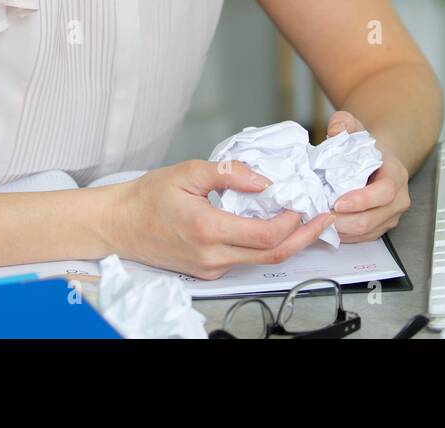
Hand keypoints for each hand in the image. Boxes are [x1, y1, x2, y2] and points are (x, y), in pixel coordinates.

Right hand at [106, 160, 336, 279]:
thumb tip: (264, 180)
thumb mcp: (187, 172)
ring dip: (288, 241)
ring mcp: (211, 267)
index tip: (305, 204)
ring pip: (261, 260)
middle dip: (305, 237)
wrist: (119, 225)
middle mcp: (212, 256)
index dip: (293, 222)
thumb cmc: (148, 197)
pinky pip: (245, 259)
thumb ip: (230, 173)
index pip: (266, 235)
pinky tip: (275, 227)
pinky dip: (265, 244)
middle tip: (325, 219)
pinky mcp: (208, 271)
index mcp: (208, 229)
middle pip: (272, 254)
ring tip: (306, 220)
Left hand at [326, 110, 409, 243]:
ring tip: (320, 220)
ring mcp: (390, 216)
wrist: (379, 161)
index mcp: (396, 175)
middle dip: (344, 220)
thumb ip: (344, 123)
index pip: (384, 192)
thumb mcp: (356, 129)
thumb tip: (335, 129)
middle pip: (373, 219)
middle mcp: (398, 199)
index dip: (361, 200)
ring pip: (367, 232)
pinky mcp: (380, 227)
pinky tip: (328, 226)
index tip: (338, 202)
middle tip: (320, 215)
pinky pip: (362, 239)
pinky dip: (344, 236)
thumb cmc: (367, 148)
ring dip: (342, 230)